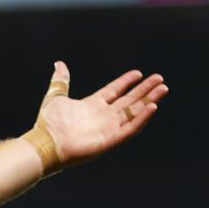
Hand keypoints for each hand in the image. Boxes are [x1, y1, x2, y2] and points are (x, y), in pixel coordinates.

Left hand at [30, 61, 168, 172]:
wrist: (45, 144)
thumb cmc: (48, 123)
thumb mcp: (56, 97)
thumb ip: (61, 80)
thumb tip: (59, 63)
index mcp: (91, 105)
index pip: (114, 91)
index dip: (126, 82)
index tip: (139, 73)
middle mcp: (102, 116)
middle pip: (129, 100)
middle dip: (144, 90)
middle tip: (160, 79)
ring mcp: (108, 128)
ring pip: (134, 112)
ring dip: (148, 101)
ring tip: (163, 88)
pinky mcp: (111, 140)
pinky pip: (130, 128)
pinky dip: (141, 118)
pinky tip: (152, 106)